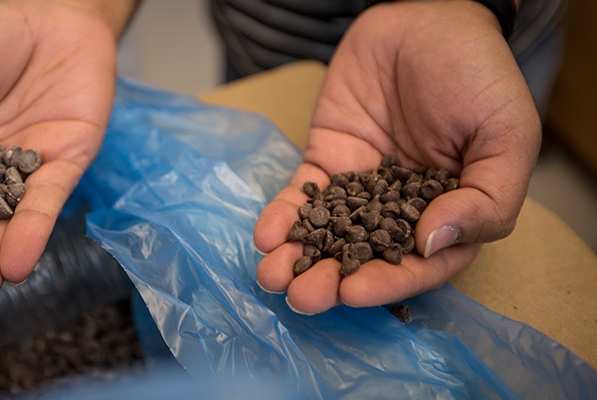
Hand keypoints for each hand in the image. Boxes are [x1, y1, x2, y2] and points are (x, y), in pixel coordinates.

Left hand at [254, 1, 540, 313]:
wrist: (425, 17)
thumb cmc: (476, 73)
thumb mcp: (505, 134)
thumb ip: (487, 198)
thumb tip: (433, 242)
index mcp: (453, 213)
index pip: (420, 264)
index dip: (388, 282)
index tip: (354, 292)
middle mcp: (403, 211)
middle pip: (366, 259)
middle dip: (331, 280)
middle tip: (302, 295)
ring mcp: (361, 190)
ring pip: (328, 235)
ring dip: (299, 259)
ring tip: (271, 276)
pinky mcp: (328, 162)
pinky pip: (303, 197)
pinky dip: (283, 217)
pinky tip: (265, 235)